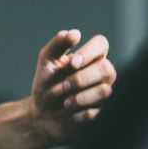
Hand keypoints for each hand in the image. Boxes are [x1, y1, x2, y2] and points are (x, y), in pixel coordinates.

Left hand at [30, 28, 116, 145]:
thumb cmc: (46, 84)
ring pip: (105, 91)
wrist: (41, 114)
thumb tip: (75, 33)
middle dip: (82, 79)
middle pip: (107, 69)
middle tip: (64, 86)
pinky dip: (80, 114)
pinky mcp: (101, 114)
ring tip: (66, 102)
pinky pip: (98, 112)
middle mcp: (101, 74)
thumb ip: (58, 44)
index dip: (89, 52)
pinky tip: (71, 115)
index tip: (73, 63)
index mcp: (90, 58)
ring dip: (80, 97)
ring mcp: (103, 94)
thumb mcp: (46, 61)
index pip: (101, 44)